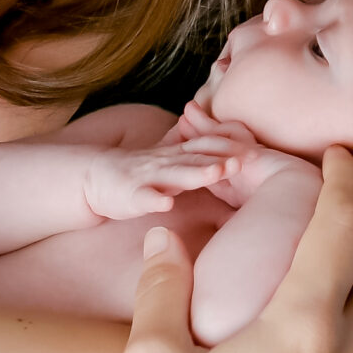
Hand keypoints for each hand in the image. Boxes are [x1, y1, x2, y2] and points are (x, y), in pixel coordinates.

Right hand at [82, 139, 246, 220]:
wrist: (94, 177)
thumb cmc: (138, 173)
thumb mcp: (172, 161)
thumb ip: (196, 157)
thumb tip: (229, 158)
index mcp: (177, 156)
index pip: (207, 147)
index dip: (231, 148)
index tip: (258, 152)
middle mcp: (165, 162)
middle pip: (197, 158)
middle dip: (223, 158)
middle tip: (249, 159)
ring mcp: (147, 177)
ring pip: (174, 174)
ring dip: (196, 173)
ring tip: (217, 173)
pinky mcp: (129, 194)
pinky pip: (142, 197)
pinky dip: (154, 200)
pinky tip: (166, 205)